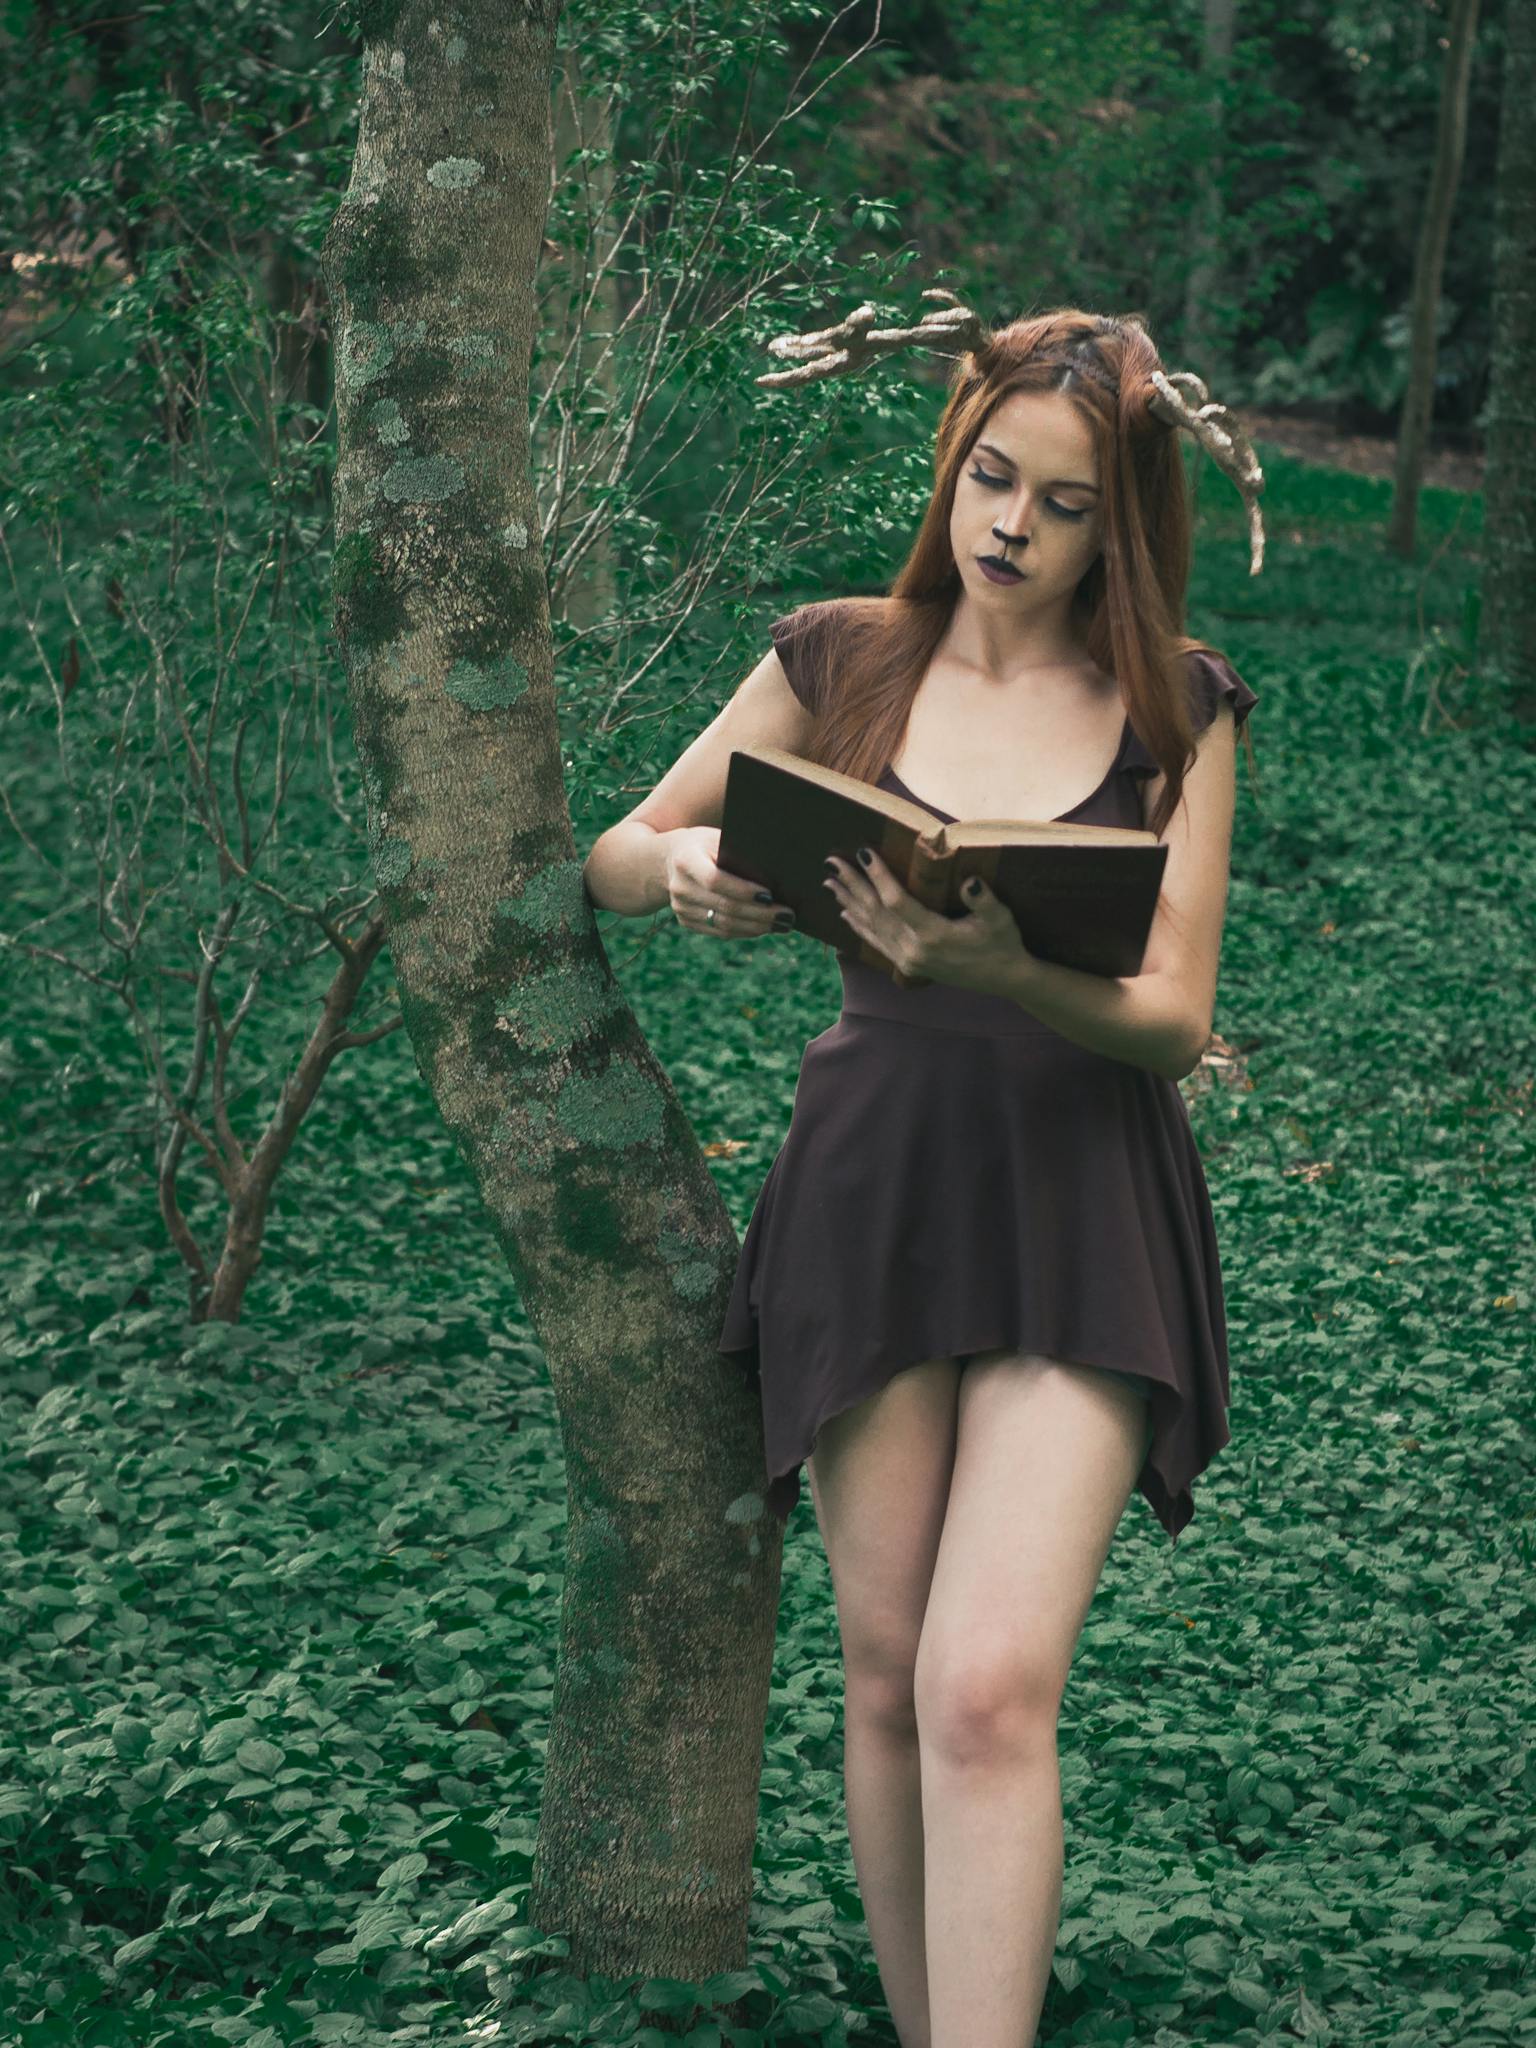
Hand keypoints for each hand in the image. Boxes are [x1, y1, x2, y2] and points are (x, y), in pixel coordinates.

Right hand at [664, 826, 795, 939]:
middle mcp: (680, 887)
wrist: (666, 860)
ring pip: (724, 925)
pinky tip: (764, 927)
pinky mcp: (685, 921)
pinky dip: (744, 932)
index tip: (771, 896)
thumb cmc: (703, 844)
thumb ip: (739, 852)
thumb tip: (779, 869)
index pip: (716, 880)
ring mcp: (680, 908)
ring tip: (782, 924)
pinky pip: (719, 932)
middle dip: (760, 914)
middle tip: (787, 916)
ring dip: (757, 927)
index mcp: (686, 860)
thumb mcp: (716, 838)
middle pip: (724, 907)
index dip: (744, 891)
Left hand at [823, 845, 1030, 994]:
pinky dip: (859, 927)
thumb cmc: (1003, 943)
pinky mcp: (908, 966)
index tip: (862, 852)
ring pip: (871, 927)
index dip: (878, 875)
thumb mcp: (1000, 919)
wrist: (1005, 979)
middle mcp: (914, 950)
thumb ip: (984, 901)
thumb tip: (971, 883)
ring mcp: (908, 960)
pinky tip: (845, 913)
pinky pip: (877, 943)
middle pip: (875, 912)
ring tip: (830, 882)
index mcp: (933, 936)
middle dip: (853, 884)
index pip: (896, 901)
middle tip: (832, 861)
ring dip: (849, 902)